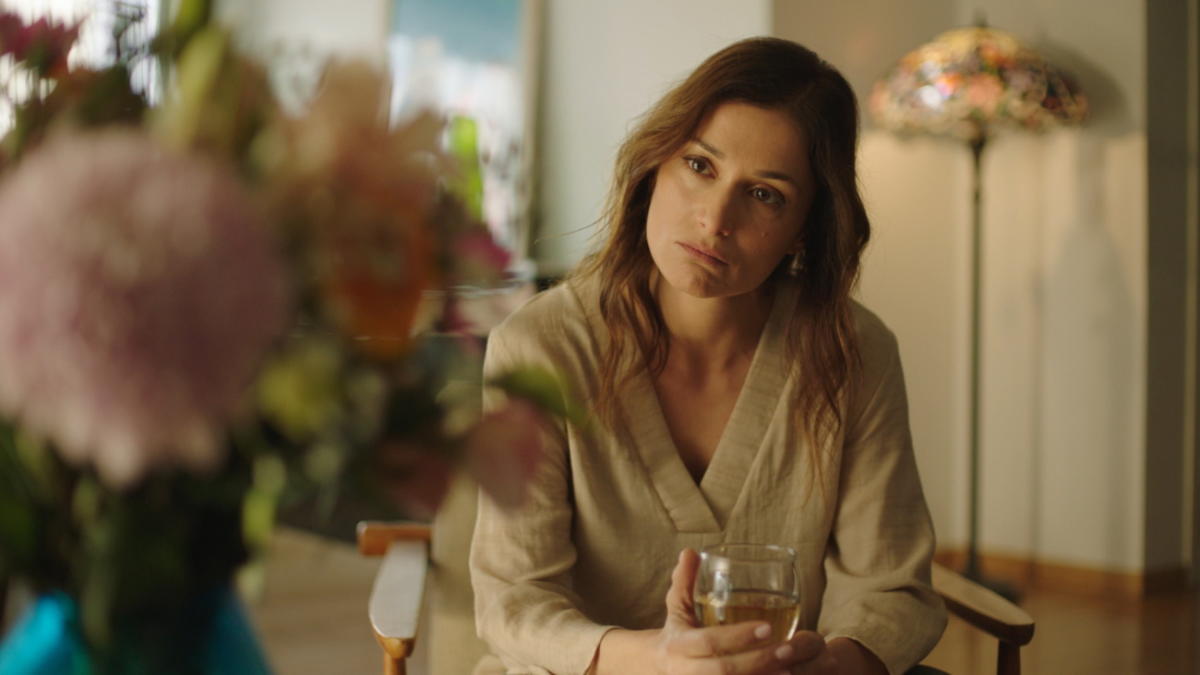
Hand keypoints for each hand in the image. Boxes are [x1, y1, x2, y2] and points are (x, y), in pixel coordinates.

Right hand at [648, 549, 826, 674]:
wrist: (660, 667)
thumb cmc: (678, 631)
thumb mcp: (677, 607)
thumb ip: (684, 580)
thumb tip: (690, 552)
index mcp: (680, 644)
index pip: (709, 641)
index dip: (738, 636)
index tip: (767, 626)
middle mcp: (686, 670)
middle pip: (723, 670)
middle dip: (758, 661)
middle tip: (789, 649)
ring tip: (791, 669)